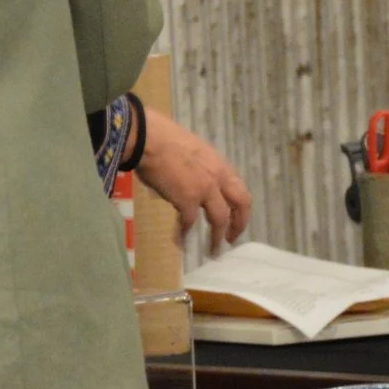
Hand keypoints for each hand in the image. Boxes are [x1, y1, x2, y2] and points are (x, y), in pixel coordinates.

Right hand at [138, 107, 251, 245]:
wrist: (148, 138)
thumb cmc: (161, 137)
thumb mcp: (190, 150)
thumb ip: (196, 167)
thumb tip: (187, 181)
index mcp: (218, 163)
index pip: (239, 188)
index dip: (240, 206)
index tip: (236, 217)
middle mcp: (218, 176)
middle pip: (241, 204)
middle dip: (239, 224)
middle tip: (232, 239)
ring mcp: (205, 189)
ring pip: (220, 219)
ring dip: (216, 237)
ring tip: (212, 251)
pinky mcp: (187, 200)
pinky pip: (189, 222)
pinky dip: (184, 234)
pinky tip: (180, 242)